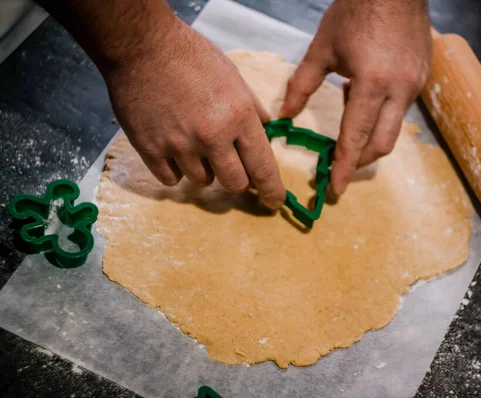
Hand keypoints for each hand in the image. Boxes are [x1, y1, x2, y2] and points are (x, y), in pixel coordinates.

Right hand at [102, 19, 285, 208]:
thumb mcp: (233, 77)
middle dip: (237, 179)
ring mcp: (180, 145)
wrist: (141, 46)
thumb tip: (265, 131)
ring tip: (193, 142)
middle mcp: (212, 136)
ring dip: (204, 169)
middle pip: (235, 183)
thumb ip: (252, 108)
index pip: (262, 166)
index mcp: (238, 116)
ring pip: (202, 181)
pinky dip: (176, 169)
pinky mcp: (151, 149)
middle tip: (229, 164)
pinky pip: (171, 179)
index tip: (273, 202)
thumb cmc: (191, 57)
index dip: (271, 190)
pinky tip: (173, 148)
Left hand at [280, 0, 431, 194]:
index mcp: (373, 83)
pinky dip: (381, 116)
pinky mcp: (422, 78)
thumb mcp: (323, 48)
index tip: (334, 190)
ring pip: (393, 130)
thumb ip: (302, 85)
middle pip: (381, 144)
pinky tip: (364, 99)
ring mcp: (415, 85)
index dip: (343, 167)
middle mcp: (400, 90)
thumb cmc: (355, 11)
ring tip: (347, 127)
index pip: (355, 137)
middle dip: (359, 161)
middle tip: (338, 167)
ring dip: (370, 139)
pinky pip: (401, 110)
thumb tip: (285, 116)